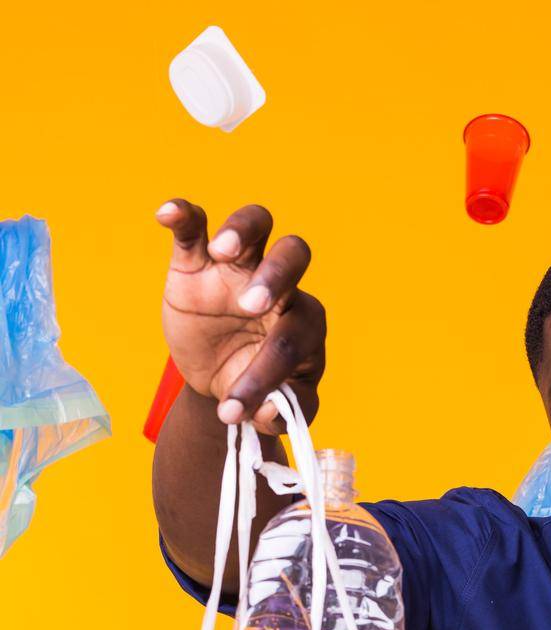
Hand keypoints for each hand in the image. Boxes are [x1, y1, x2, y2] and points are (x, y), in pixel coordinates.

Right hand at [156, 199, 325, 433]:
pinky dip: (183, 214)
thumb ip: (283, 413)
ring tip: (220, 252)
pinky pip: (195, 225)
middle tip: (249, 306)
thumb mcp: (271, 410)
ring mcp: (239, 268)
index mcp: (302, 324)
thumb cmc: (256, 388)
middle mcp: (278, 287)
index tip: (236, 405)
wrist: (220, 379)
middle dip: (276, 276)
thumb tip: (268, 411)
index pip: (293, 336)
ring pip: (256, 224)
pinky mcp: (198, 260)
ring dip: (241, 230)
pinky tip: (166, 215)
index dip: (266, 373)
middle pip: (293, 255)